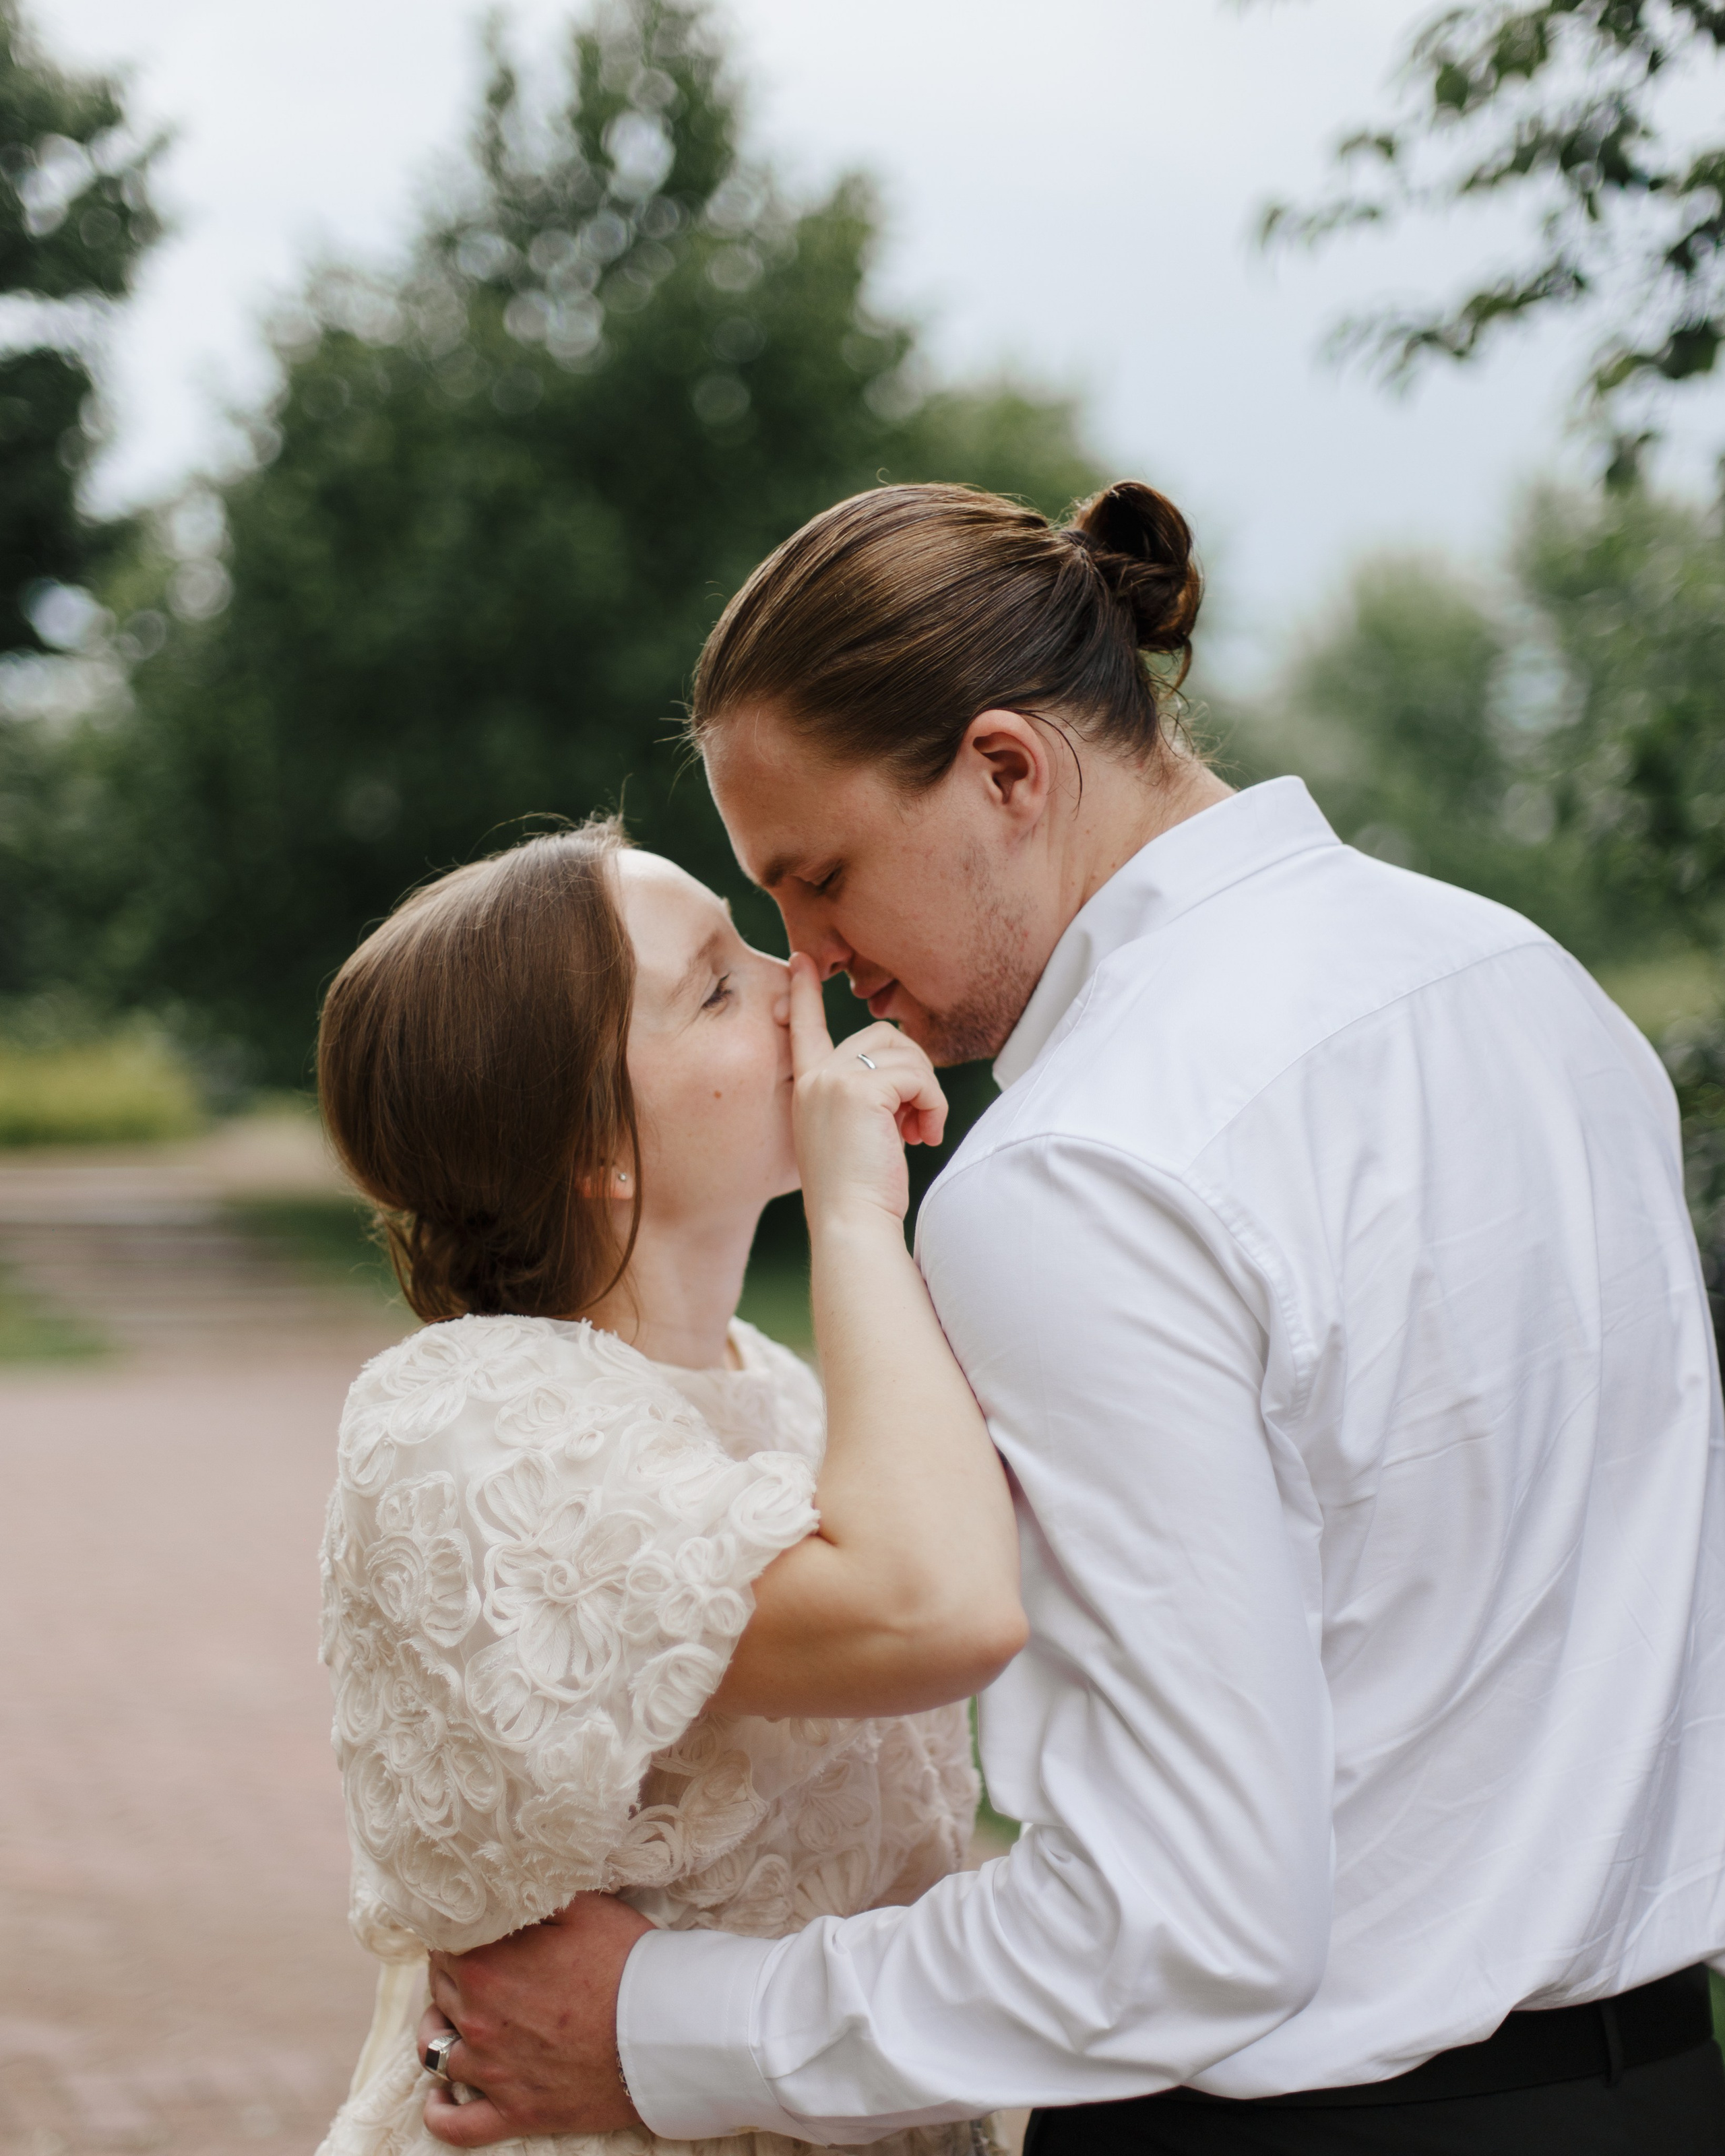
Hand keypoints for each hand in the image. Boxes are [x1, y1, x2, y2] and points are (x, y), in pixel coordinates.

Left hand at [415, 1893, 652, 2145]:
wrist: (664, 2031)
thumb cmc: (626, 1963)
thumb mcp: (583, 1907)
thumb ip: (532, 1896)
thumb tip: (500, 1886)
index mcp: (486, 1968)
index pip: (443, 1944)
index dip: (457, 1932)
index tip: (476, 1929)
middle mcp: (478, 2022)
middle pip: (439, 1991)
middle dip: (452, 1973)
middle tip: (477, 1962)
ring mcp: (493, 2073)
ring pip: (436, 2051)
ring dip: (442, 2029)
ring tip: (456, 2017)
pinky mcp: (516, 2111)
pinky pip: (456, 2124)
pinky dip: (440, 2110)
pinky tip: (440, 2094)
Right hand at [788, 952, 946, 1227]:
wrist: (850, 1224)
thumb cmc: (859, 1192)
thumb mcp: (852, 1135)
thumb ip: (864, 1098)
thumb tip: (901, 1076)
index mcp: (809, 1087)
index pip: (805, 1028)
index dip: (804, 994)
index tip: (802, 960)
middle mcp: (816, 1076)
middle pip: (882, 1035)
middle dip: (913, 1072)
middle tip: (918, 1122)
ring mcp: (835, 1079)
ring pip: (905, 1051)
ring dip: (926, 1090)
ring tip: (922, 1130)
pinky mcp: (861, 1089)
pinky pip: (918, 1075)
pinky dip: (933, 1104)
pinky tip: (925, 1136)